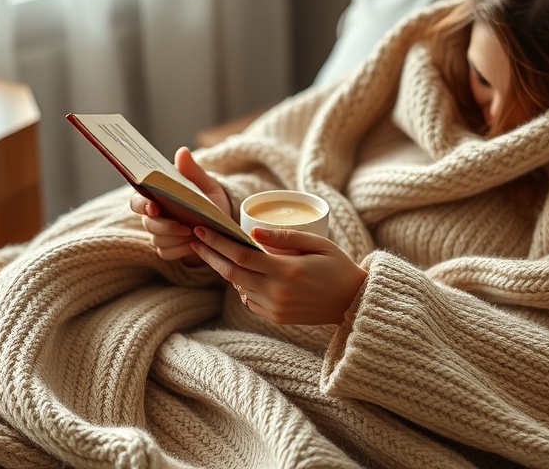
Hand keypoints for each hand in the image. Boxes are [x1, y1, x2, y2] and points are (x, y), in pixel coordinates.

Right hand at [130, 146, 230, 262]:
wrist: (224, 225)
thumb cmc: (212, 202)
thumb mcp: (207, 185)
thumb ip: (193, 171)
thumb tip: (183, 152)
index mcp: (158, 197)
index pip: (137, 201)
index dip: (141, 205)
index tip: (154, 207)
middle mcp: (154, 216)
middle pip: (148, 224)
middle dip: (166, 226)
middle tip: (187, 227)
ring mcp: (160, 234)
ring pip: (157, 240)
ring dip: (176, 239)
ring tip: (195, 234)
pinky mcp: (168, 249)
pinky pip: (166, 253)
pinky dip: (181, 250)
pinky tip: (194, 244)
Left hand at [189, 226, 367, 324]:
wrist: (353, 302)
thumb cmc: (338, 266)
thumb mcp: (318, 244)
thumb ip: (285, 238)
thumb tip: (252, 233)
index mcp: (286, 271)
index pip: (241, 255)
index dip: (218, 242)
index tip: (201, 229)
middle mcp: (277, 292)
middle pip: (232, 272)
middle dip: (211, 254)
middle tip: (195, 239)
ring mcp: (275, 308)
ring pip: (238, 286)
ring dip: (224, 269)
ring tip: (212, 251)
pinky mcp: (276, 317)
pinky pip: (249, 300)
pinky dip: (241, 285)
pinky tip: (239, 273)